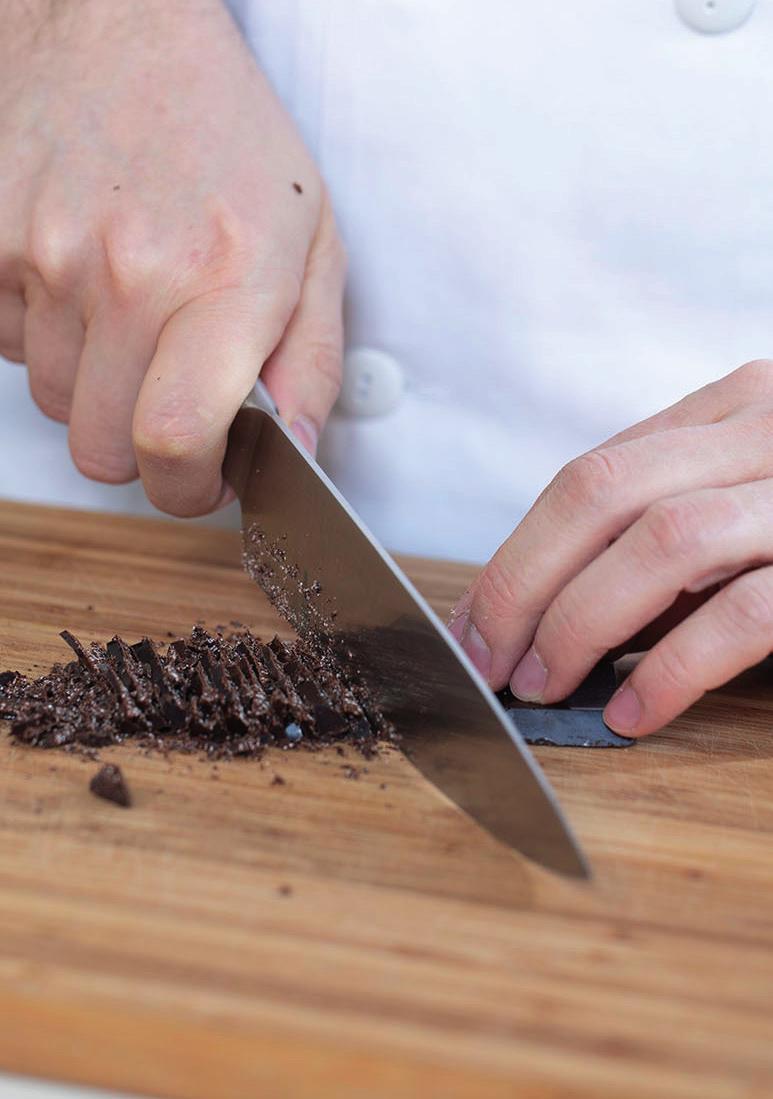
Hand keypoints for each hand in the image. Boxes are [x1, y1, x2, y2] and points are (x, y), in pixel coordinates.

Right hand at [0, 0, 344, 514]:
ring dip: (94, 387)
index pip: (173, 440)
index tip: (201, 477)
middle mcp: (127, 270)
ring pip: (53, 403)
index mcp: (224, 277)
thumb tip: (294, 453)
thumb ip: (313, 361)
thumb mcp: (312, 244)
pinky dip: (45, 338)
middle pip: (102, 448)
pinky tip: (82, 284)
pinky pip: (7, 347)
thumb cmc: (229, 139)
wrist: (120, 27)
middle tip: (169, 403)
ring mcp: (44, 254)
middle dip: (142, 448)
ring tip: (130, 318)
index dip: (186, 487)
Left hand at [449, 360, 772, 735]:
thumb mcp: (755, 498)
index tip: (476, 620)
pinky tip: (634, 713)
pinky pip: (746, 611)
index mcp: (739, 407)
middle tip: (487, 660)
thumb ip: (676, 523)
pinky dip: (676, 667)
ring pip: (663, 540)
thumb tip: (555, 605)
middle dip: (523, 584)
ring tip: (544, 684)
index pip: (592, 472)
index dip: (519, 551)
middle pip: (602, 492)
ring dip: (581, 621)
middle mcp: (772, 426)